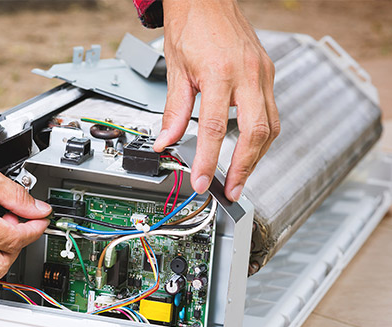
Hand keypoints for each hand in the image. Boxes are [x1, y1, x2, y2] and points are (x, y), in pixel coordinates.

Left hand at [153, 0, 280, 201]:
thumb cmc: (191, 25)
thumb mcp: (175, 70)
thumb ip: (174, 110)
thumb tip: (166, 141)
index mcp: (220, 73)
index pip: (214, 128)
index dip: (209, 160)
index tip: (203, 181)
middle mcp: (247, 74)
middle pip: (255, 132)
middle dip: (245, 167)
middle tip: (232, 190)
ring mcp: (262, 73)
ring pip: (270, 125)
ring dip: (256, 155)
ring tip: (240, 176)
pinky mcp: (267, 72)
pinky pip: (271, 111)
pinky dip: (261, 134)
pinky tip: (249, 146)